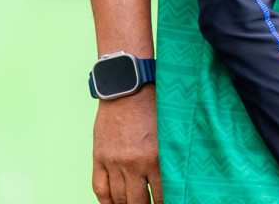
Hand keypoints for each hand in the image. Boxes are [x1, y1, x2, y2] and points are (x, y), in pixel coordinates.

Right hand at [92, 89, 162, 203]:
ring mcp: (114, 162)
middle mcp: (134, 163)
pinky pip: (100, 188)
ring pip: (119, 198)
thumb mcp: (169, 130)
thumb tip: (179, 177)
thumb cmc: (153, 104)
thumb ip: (171, 155)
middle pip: (138, 202)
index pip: (161, 197)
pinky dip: (106, 201)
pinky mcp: (99, 157)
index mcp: (156, 158)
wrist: (126, 87)